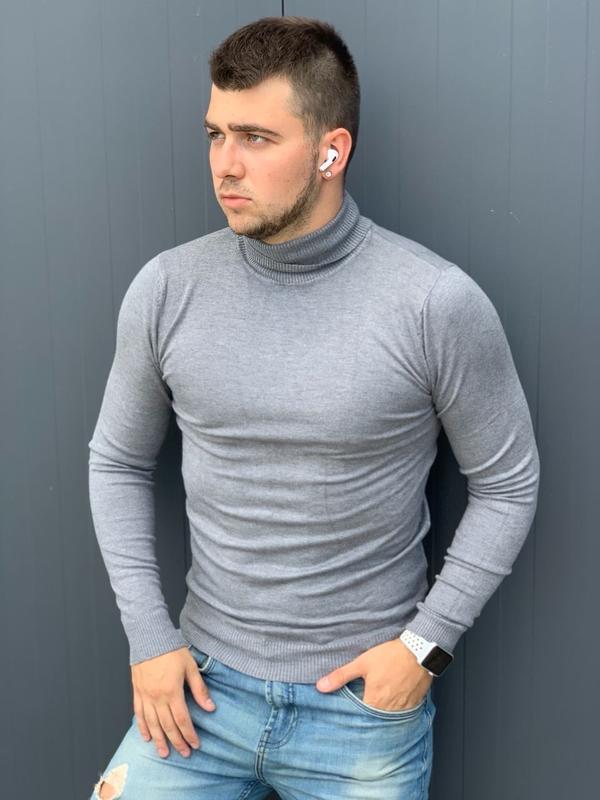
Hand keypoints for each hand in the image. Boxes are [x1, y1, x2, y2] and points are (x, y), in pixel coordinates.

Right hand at [131, 646, 216, 757]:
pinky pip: (138, 714)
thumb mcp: (190, 667)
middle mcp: (157, 697)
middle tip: (184, 754)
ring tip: (164, 753)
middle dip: (177, 742)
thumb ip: (199, 689)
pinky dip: (142, 727)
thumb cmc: (172, 650)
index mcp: (172, 691)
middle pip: (168, 726)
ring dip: (159, 740)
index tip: (195, 745)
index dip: (189, 735)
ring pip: (152, 724)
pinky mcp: (137, 692)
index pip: (182, 720)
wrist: (150, 637)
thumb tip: (210, 707)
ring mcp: (145, 696)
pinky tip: (146, 737)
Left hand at [315, 638, 432, 711]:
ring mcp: (403, 709)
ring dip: (381, 715)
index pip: (359, 719)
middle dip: (367, 718)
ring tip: (376, 706)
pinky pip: (402, 714)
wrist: (419, 651)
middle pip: (374, 720)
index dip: (353, 717)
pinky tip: (391, 702)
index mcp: (374, 702)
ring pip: (388, 719)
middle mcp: (389, 710)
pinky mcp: (414, 704)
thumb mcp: (362, 663)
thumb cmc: (389, 656)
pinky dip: (395, 711)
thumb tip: (320, 687)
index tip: (347, 717)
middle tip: (361, 713)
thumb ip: (341, 676)